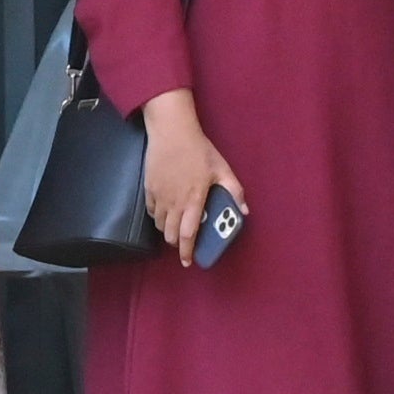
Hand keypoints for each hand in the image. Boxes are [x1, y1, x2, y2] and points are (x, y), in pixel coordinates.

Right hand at [138, 90, 243, 260]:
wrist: (171, 132)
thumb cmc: (199, 150)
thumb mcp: (222, 168)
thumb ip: (234, 190)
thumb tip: (244, 211)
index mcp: (194, 200)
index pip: (188, 234)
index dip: (188, 251)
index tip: (189, 262)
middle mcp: (175, 202)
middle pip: (171, 234)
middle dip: (178, 244)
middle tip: (185, 244)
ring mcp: (160, 196)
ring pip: (160, 225)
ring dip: (168, 232)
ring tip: (176, 229)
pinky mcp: (149, 188)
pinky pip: (152, 212)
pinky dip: (158, 218)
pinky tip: (165, 213)